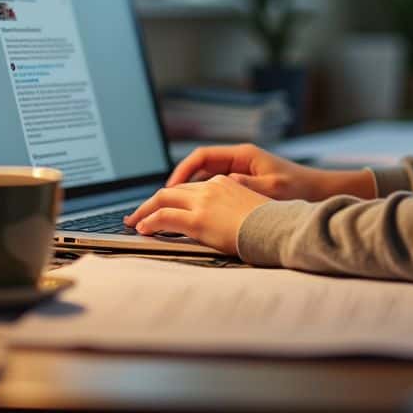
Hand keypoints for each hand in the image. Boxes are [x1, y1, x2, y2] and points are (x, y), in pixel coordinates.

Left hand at [123, 175, 269, 254]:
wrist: (279, 228)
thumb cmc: (270, 224)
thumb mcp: (249, 208)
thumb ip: (230, 207)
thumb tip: (220, 219)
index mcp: (223, 183)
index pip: (189, 187)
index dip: (172, 196)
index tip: (161, 206)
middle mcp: (210, 188)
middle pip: (172, 191)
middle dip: (151, 202)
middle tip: (138, 214)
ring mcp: (203, 202)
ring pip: (162, 200)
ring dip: (145, 211)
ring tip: (134, 222)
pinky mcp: (198, 220)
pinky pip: (165, 218)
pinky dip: (150, 221)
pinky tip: (143, 229)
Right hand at [165, 143, 374, 201]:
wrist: (321, 191)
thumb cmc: (300, 188)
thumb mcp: (273, 188)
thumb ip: (246, 186)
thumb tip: (222, 184)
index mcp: (242, 156)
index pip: (201, 157)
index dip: (181, 172)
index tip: (168, 189)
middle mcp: (238, 161)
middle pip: (198, 169)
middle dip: (177, 185)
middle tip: (159, 203)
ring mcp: (240, 173)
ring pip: (204, 181)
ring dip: (188, 194)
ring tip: (170, 212)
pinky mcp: (244, 186)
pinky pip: (215, 190)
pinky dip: (202, 200)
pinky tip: (194, 216)